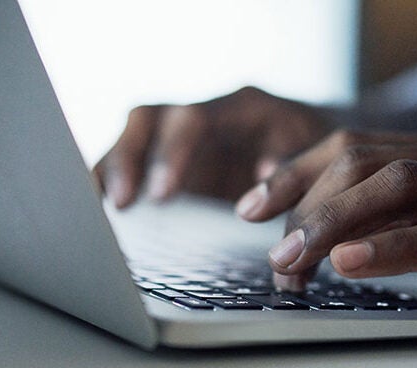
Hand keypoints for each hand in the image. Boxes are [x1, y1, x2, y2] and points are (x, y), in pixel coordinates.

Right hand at [94, 87, 331, 207]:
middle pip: (149, 120)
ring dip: (112, 170)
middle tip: (124, 202)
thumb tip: (260, 181)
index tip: (162, 193)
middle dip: (130, 158)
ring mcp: (184, 138)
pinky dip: (111, 181)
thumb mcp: (314, 155)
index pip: (194, 118)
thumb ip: (290, 167)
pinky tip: (100, 209)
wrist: (313, 142)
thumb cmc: (316, 148)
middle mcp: (204, 117)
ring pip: (132, 138)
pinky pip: (132, 163)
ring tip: (101, 209)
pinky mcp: (172, 161)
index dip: (173, 152)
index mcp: (240, 108)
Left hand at [236, 129, 416, 313]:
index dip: (294, 172)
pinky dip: (395, 247)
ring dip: (333, 223)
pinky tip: (351, 263)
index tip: (251, 205)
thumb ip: (401, 207)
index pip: (351, 145)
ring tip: (292, 260)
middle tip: (272, 254)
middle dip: (304, 205)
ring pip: (397, 186)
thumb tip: (332, 222)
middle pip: (361, 161)